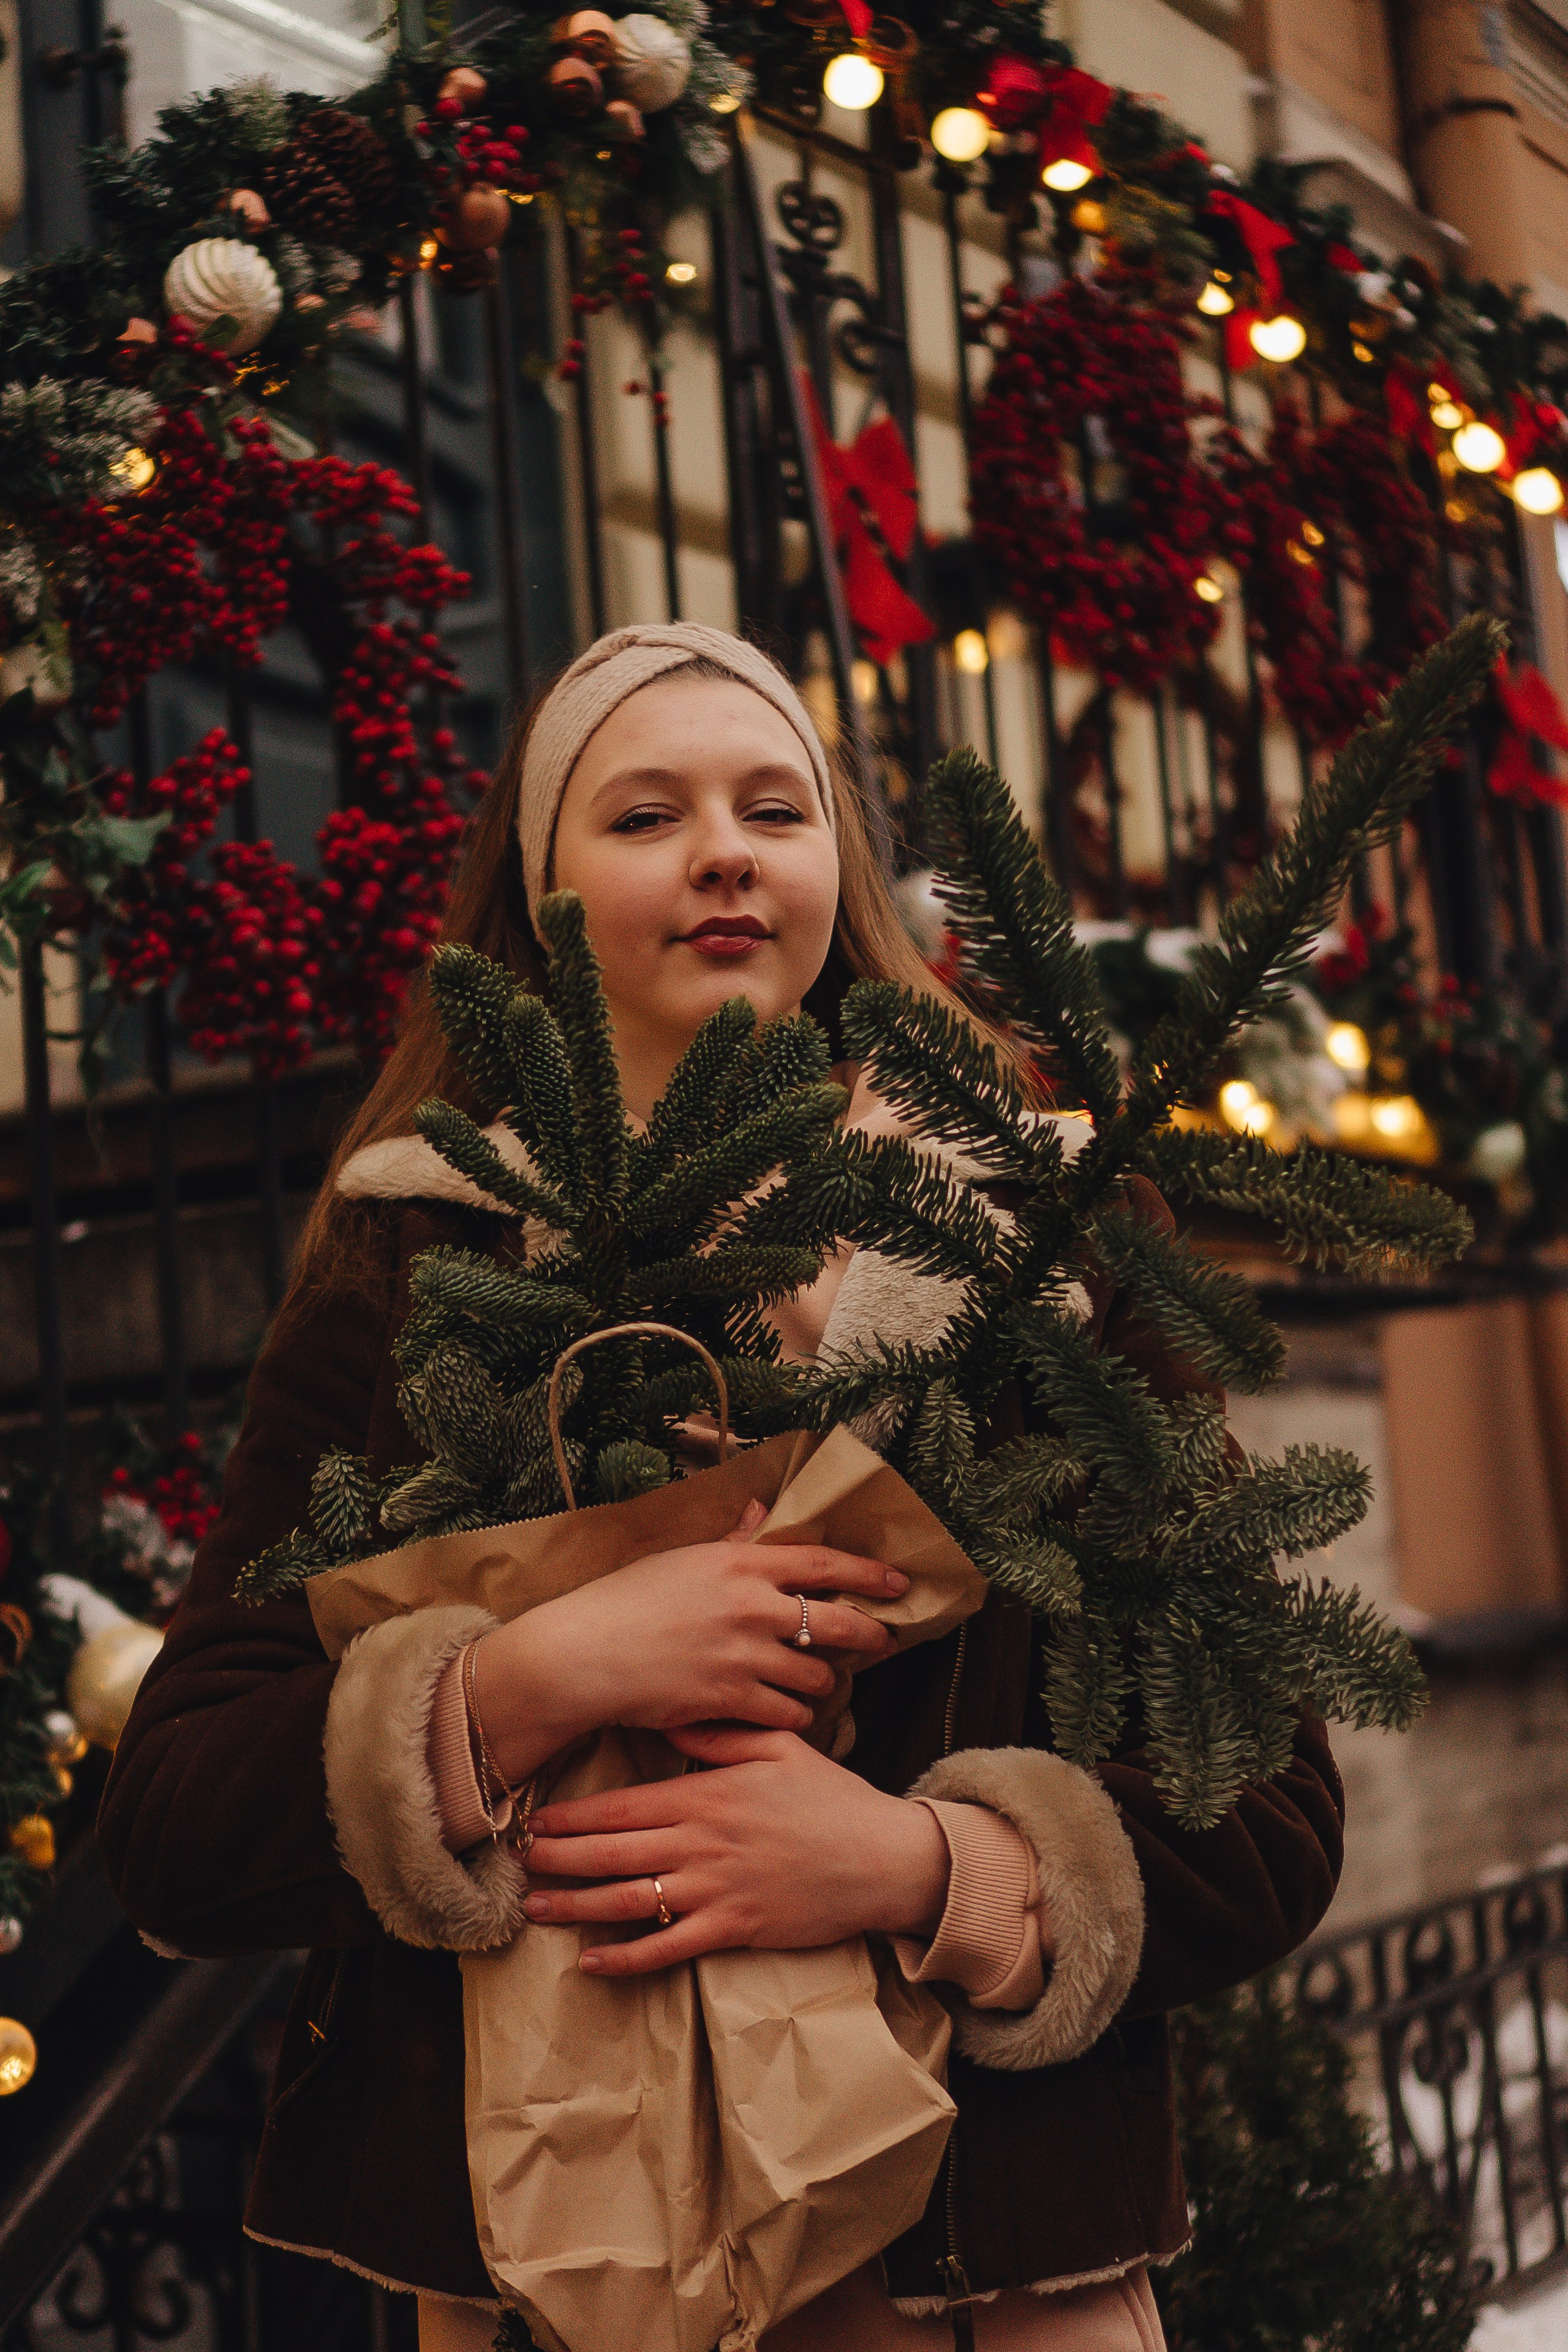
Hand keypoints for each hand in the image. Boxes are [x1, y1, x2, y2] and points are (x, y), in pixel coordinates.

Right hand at [474, 1502, 905, 1786]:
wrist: (584, 1656)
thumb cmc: (626, 1601)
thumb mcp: (683, 1559)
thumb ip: (733, 1540)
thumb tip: (763, 1510)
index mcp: (741, 1564)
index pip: (824, 1564)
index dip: (868, 1573)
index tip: (896, 1582)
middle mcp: (752, 1607)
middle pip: (837, 1623)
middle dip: (868, 1635)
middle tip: (881, 1642)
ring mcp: (744, 1656)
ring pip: (815, 1676)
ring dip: (822, 1681)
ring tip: (817, 1681)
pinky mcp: (731, 1700)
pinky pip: (787, 1712)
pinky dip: (793, 1714)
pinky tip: (787, 1711)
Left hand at [520, 1725, 951, 1975]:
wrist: (881, 1857)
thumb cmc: (831, 1799)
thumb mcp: (780, 1746)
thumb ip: (723, 1733)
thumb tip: (676, 1723)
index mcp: (706, 1796)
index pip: (622, 1807)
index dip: (572, 1817)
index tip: (533, 1820)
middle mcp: (700, 1843)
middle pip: (611, 1854)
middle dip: (557, 1858)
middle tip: (516, 1862)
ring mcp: (714, 1890)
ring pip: (627, 1901)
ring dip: (575, 1905)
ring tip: (535, 1906)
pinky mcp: (733, 1929)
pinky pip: (666, 1948)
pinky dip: (624, 1958)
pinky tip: (591, 1961)